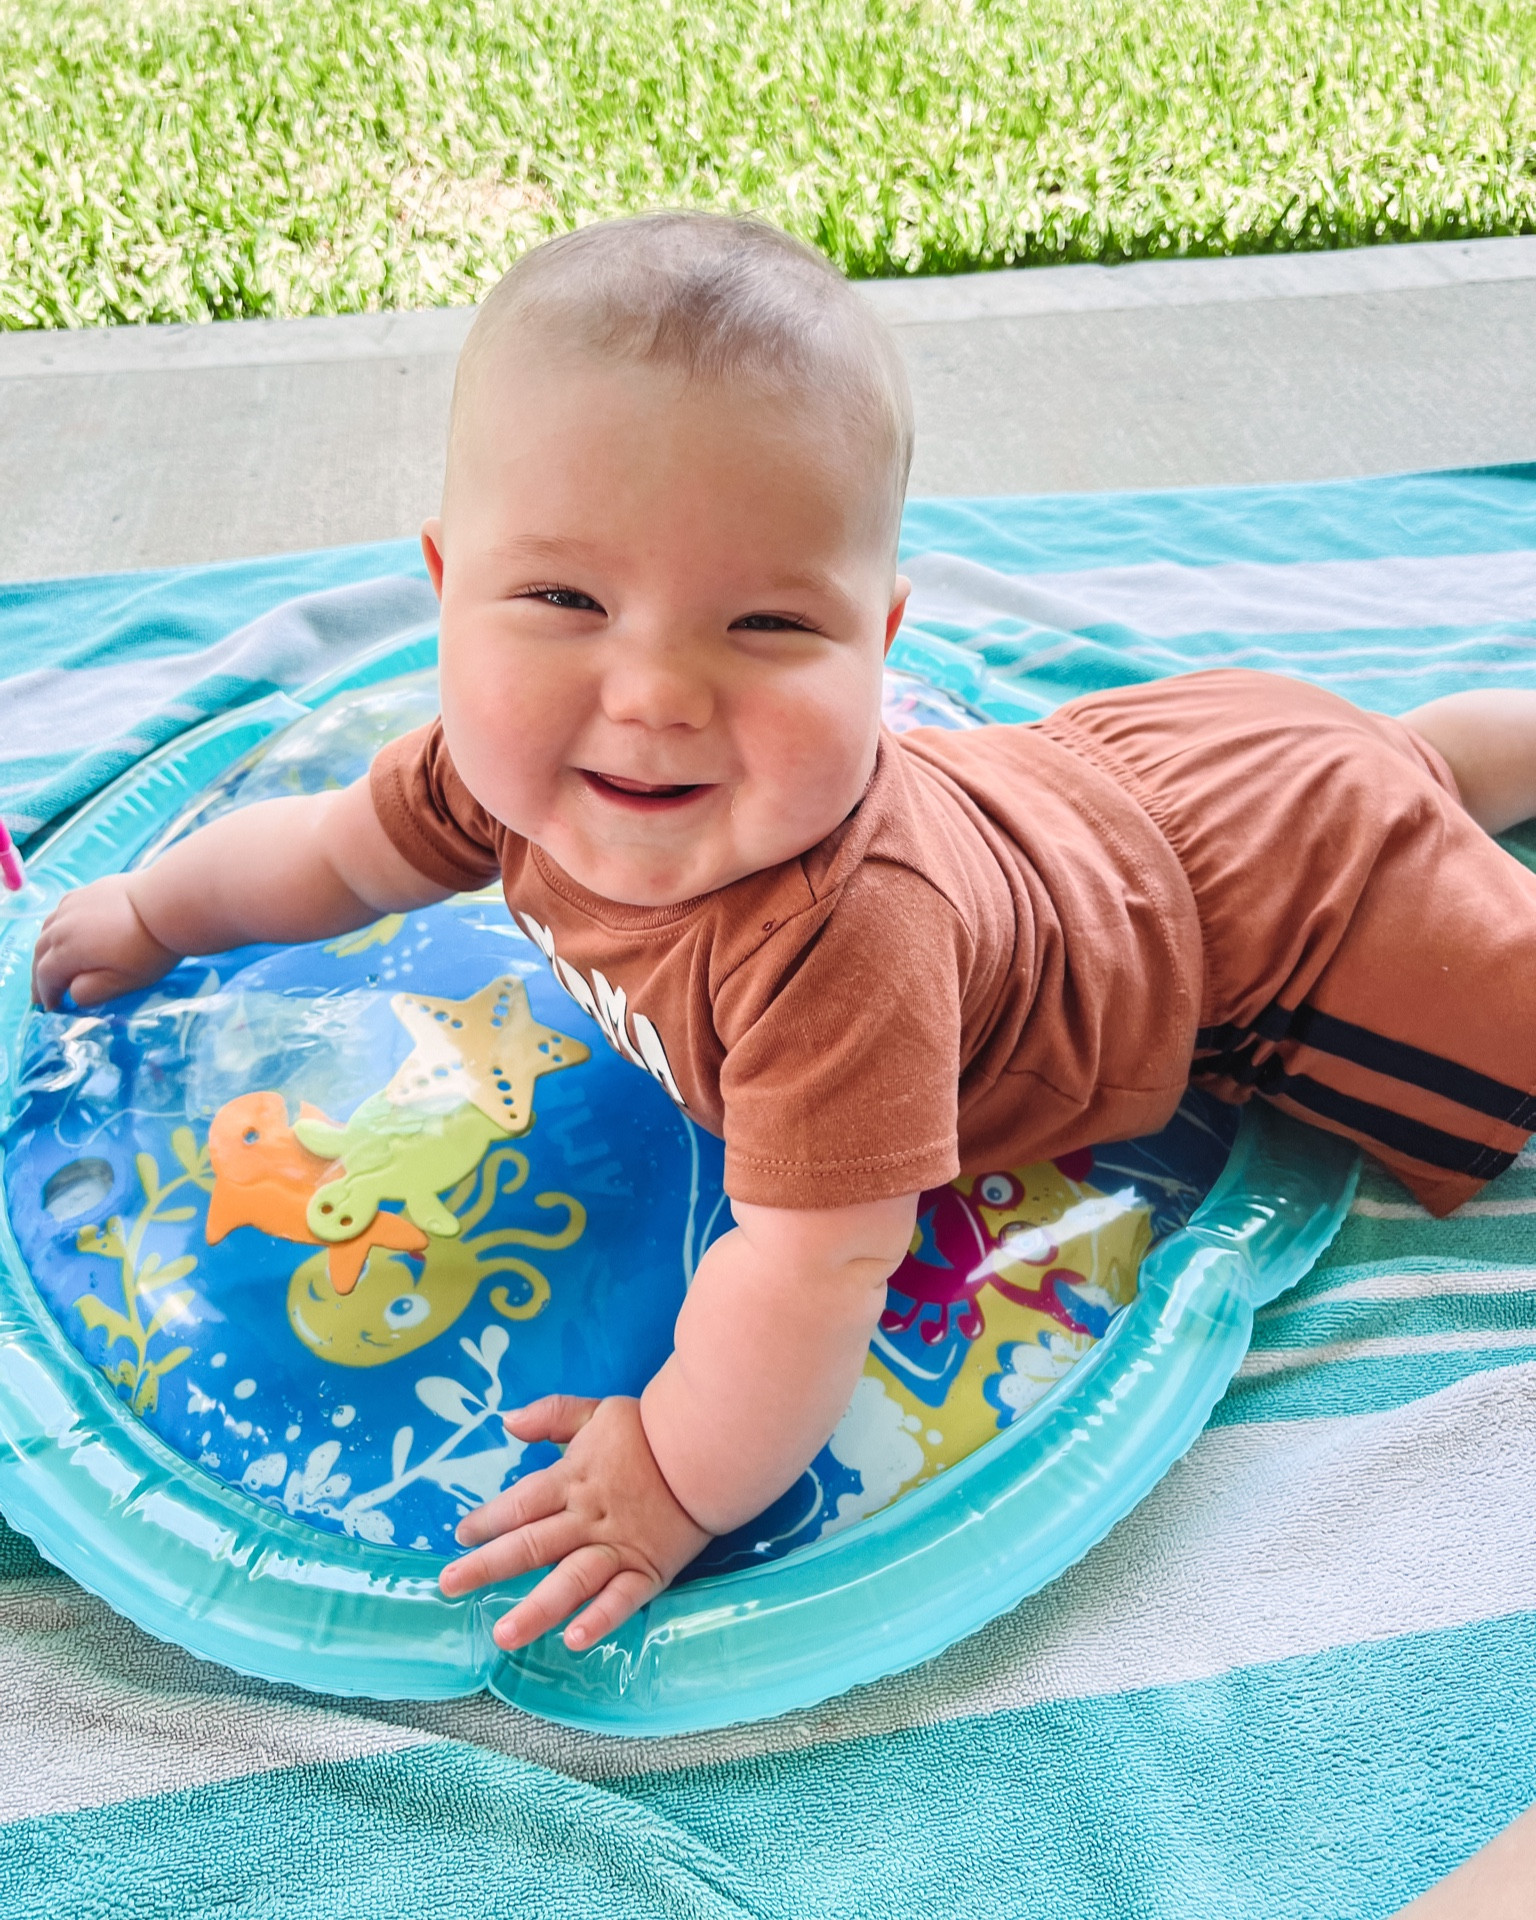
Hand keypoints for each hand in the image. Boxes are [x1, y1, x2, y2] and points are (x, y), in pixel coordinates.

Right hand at [31, 875, 180, 1009]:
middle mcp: (63, 925)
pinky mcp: (88, 890)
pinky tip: (65, 932)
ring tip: (50, 964)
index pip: (46, 976)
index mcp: (67, 950)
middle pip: (41, 951)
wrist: (170, 903)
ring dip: (45, 950)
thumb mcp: (123, 981)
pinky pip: (61, 911)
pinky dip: (56, 927)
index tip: (51, 1008)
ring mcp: (73, 903)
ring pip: (48, 928)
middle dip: (40, 975)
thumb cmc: (149, 948)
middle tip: (43, 993)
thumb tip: (72, 992)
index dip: (47, 994)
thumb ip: (92, 991)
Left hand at [439, 1394, 710, 1651]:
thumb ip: (551, 1415)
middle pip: (532, 1544)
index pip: (520, 1503)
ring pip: (571, 1581)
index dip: (487, 1519)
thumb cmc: (650, 1431)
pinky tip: (574, 1639)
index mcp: (572, 1479)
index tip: (462, 1535)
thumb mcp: (596, 1411)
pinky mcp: (647, 1570)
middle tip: (450, 1585)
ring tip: (503, 1634)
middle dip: (487, 1565)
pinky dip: (599, 1619)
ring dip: (536, 1608)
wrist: (708, 1450)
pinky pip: (621, 1599)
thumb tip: (508, 1422)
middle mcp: (588, 1518)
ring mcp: (617, 1547)